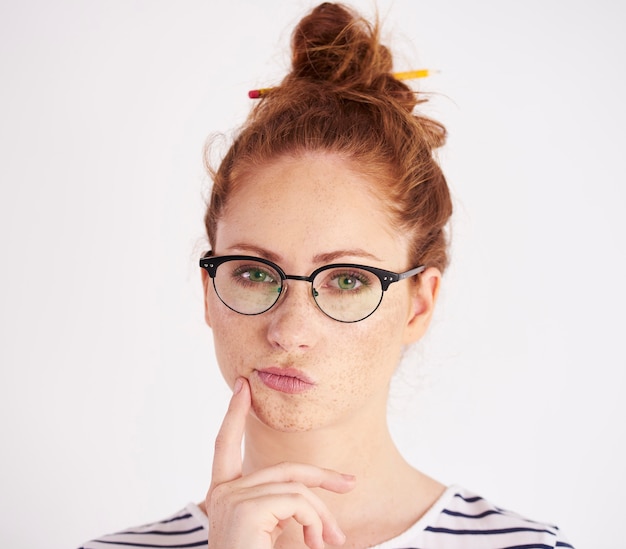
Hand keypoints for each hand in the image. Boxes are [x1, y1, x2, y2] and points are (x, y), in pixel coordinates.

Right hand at [205, 377, 355, 548]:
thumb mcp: (274, 532)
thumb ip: (284, 507)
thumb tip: (315, 496)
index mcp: (224, 497)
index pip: (224, 446)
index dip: (233, 415)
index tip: (242, 388)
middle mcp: (221, 493)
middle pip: (283, 469)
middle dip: (321, 476)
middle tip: (351, 483)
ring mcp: (230, 498)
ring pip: (295, 487)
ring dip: (321, 516)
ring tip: (330, 543)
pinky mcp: (243, 506)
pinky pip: (296, 500)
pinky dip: (315, 521)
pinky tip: (315, 544)